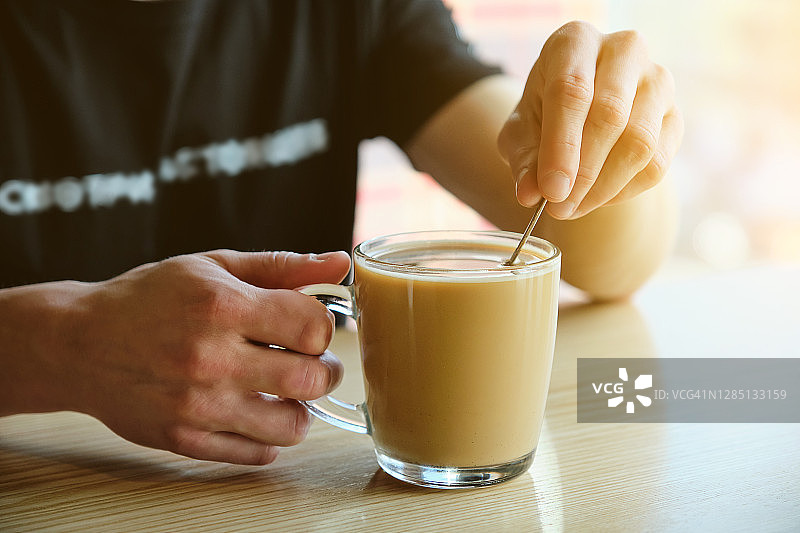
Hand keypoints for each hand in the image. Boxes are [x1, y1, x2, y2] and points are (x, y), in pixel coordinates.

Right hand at [0, 250, 350, 464]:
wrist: (79, 343)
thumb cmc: (150, 298)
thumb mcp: (214, 266)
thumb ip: (282, 266)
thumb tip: (340, 263)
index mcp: (222, 306)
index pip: (312, 326)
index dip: (322, 327)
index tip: (309, 328)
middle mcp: (211, 358)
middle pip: (311, 379)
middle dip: (325, 371)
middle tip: (312, 363)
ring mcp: (198, 405)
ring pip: (291, 425)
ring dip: (301, 409)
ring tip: (285, 391)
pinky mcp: (185, 440)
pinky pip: (256, 453)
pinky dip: (269, 437)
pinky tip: (255, 412)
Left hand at [498, 21, 682, 218]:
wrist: (580, 114)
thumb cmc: (544, 116)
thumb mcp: (521, 133)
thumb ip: (524, 161)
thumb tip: (530, 194)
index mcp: (575, 42)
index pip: (571, 91)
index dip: (561, 147)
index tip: (551, 191)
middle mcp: (623, 50)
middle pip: (610, 115)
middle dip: (583, 172)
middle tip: (559, 207)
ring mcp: (657, 81)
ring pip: (640, 142)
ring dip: (604, 186)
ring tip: (573, 208)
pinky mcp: (675, 115)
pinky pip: (657, 163)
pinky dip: (625, 191)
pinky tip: (597, 199)